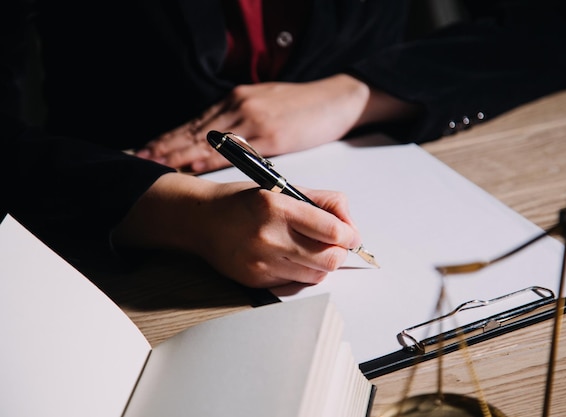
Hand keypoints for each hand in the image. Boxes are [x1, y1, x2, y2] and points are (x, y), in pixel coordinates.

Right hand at [111, 173, 360, 287]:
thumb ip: (323, 203)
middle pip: (329, 259)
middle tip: (336, 244)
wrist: (202, 220)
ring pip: (316, 275)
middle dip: (340, 252)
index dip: (350, 236)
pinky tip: (289, 257)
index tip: (350, 235)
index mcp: (277, 206)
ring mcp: (260, 262)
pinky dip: (301, 272)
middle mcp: (268, 236)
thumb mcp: (283, 188)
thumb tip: (350, 227)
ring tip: (311, 249)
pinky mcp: (255, 281)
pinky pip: (294, 283)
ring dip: (321, 264)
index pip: (332, 231)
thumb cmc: (245, 202)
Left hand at [135, 74, 370, 172]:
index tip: (146, 149)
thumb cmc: (303, 107)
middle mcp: (239, 108)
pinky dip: (208, 156)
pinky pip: (233, 149)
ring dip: (176, 151)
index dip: (169, 138)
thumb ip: (242, 123)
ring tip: (151, 161)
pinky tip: (189, 162)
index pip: (196, 124)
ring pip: (206, 138)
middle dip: (163, 145)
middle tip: (136, 157)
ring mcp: (253, 120)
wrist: (336, 98)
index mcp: (236, 102)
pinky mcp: (271, 135)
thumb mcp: (266, 108)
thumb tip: (221, 144)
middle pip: (193, 130)